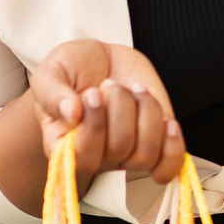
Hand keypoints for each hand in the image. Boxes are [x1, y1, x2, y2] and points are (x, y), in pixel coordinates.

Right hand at [27, 39, 185, 191]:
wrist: (100, 58)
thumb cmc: (70, 68)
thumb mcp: (50, 73)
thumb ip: (53, 94)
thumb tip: (72, 113)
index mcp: (65, 147)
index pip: (84, 159)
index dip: (94, 126)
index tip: (91, 93)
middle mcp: (97, 157)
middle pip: (119, 150)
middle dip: (120, 106)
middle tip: (109, 84)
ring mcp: (127, 152)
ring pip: (146, 154)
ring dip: (146, 113)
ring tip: (134, 90)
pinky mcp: (155, 142)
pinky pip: (169, 165)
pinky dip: (173, 146)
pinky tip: (169, 123)